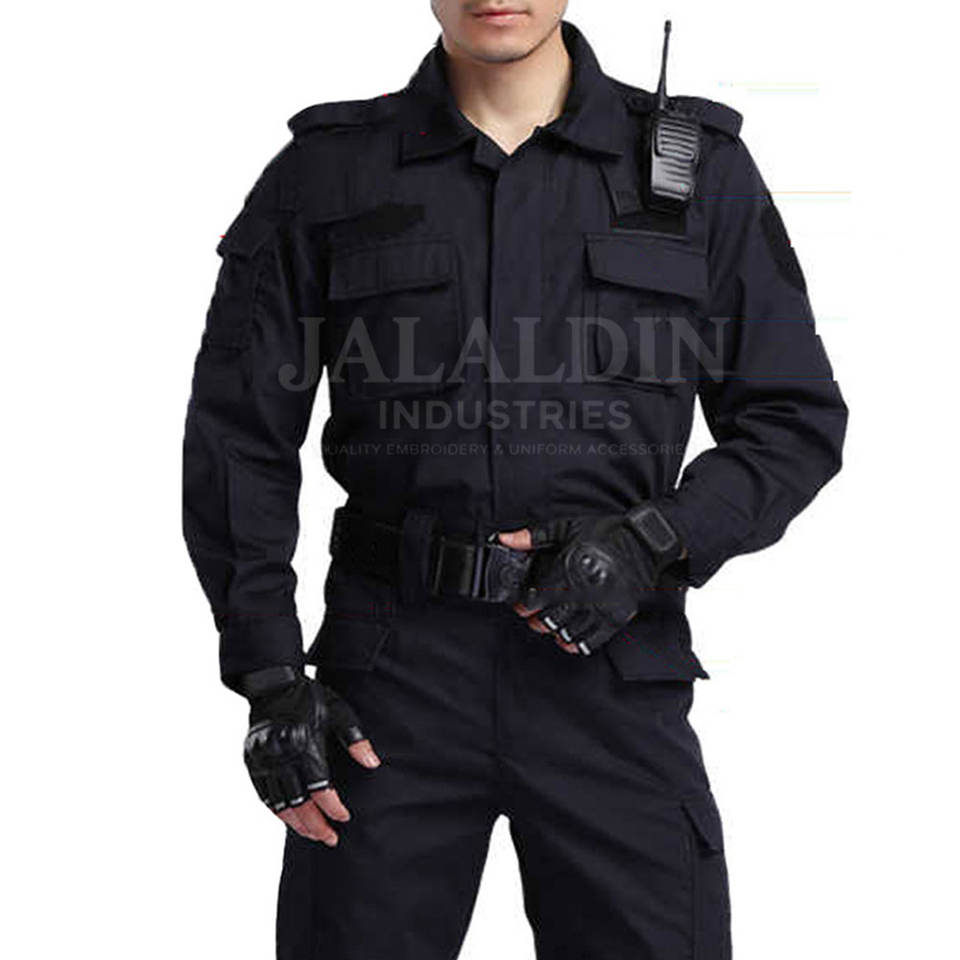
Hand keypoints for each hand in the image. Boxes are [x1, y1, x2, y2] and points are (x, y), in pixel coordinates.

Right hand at [243, 675, 379, 845]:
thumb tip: (372, 763)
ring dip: (296, 823)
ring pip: (279, 804)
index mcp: (303, 742)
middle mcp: (280, 754)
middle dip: (315, 824)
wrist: (272, 684)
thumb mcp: (338, 710)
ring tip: (313, 835)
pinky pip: (263, 795)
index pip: (319, 786)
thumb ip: (355, 738)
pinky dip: (277, 811)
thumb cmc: (310, 697)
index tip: (344, 818)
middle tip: (331, 838)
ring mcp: (263, 760)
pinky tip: (291, 819)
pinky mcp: (251, 762)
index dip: (332, 806)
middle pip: (298, 802)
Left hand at [499, 505, 681, 655]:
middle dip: (538, 621)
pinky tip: (571, 640)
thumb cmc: (607, 533)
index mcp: (569, 568)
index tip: (522, 604)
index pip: (537, 598)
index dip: (525, 605)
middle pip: (550, 619)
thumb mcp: (567, 527)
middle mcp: (584, 591)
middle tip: (535, 618)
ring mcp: (602, 606)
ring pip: (569, 631)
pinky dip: (578, 644)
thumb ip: (535, 536)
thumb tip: (506, 540)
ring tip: (553, 626)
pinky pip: (593, 640)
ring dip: (556, 632)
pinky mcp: (617, 616)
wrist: (645, 541)